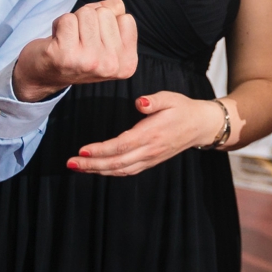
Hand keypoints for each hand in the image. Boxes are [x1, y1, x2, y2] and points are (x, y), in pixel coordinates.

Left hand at [13, 0, 138, 101]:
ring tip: (69, 39)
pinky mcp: (65, 55)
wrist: (43, 76)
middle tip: (79, 39)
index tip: (96, 39)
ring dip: (74, 21)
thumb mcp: (106, 40)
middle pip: (106, 13)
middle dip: (90, 19)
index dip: (107, 21)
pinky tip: (57, 41)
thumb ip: (116, 17)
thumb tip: (114, 4)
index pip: (126, 18)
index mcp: (126, 63)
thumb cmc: (76, 52)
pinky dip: (59, 24)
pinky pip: (67, 19)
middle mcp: (111, 65)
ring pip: (87, 13)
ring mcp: (89, 61)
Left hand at [69, 92, 233, 175]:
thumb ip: (154, 100)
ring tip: (77, 167)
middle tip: (70, 163)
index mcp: (151, 134)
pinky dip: (110, 173)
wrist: (200, 125)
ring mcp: (150, 158)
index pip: (121, 145)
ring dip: (97, 171)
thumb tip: (139, 102)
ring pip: (120, 170)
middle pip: (116, 163)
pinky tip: (97, 170)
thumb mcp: (170, 98)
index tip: (82, 150)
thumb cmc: (182, 108)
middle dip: (91, 165)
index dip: (100, 150)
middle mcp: (149, 150)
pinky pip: (127, 171)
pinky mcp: (150, 161)